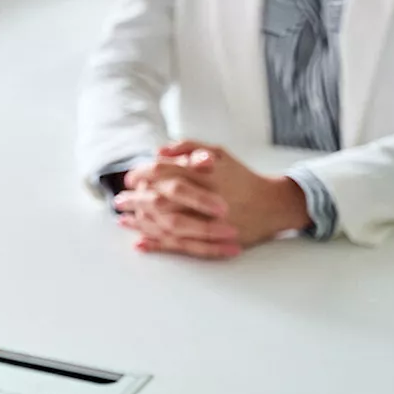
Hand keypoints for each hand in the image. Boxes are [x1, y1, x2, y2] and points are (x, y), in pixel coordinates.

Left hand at [117, 142, 310, 257]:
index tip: (130, 178)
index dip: (142, 175)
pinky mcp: (213, 241)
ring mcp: (210, 222)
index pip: (165, 172)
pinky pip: (180, 245)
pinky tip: (139, 243)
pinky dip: (157, 244)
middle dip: (136, 201)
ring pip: (167, 224)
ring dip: (141, 223)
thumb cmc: (242, 177)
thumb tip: (158, 151)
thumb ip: (188, 148)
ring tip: (123, 221)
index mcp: (207, 173)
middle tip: (119, 201)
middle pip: (161, 200)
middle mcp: (207, 198)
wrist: (274, 205)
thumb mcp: (219, 153)